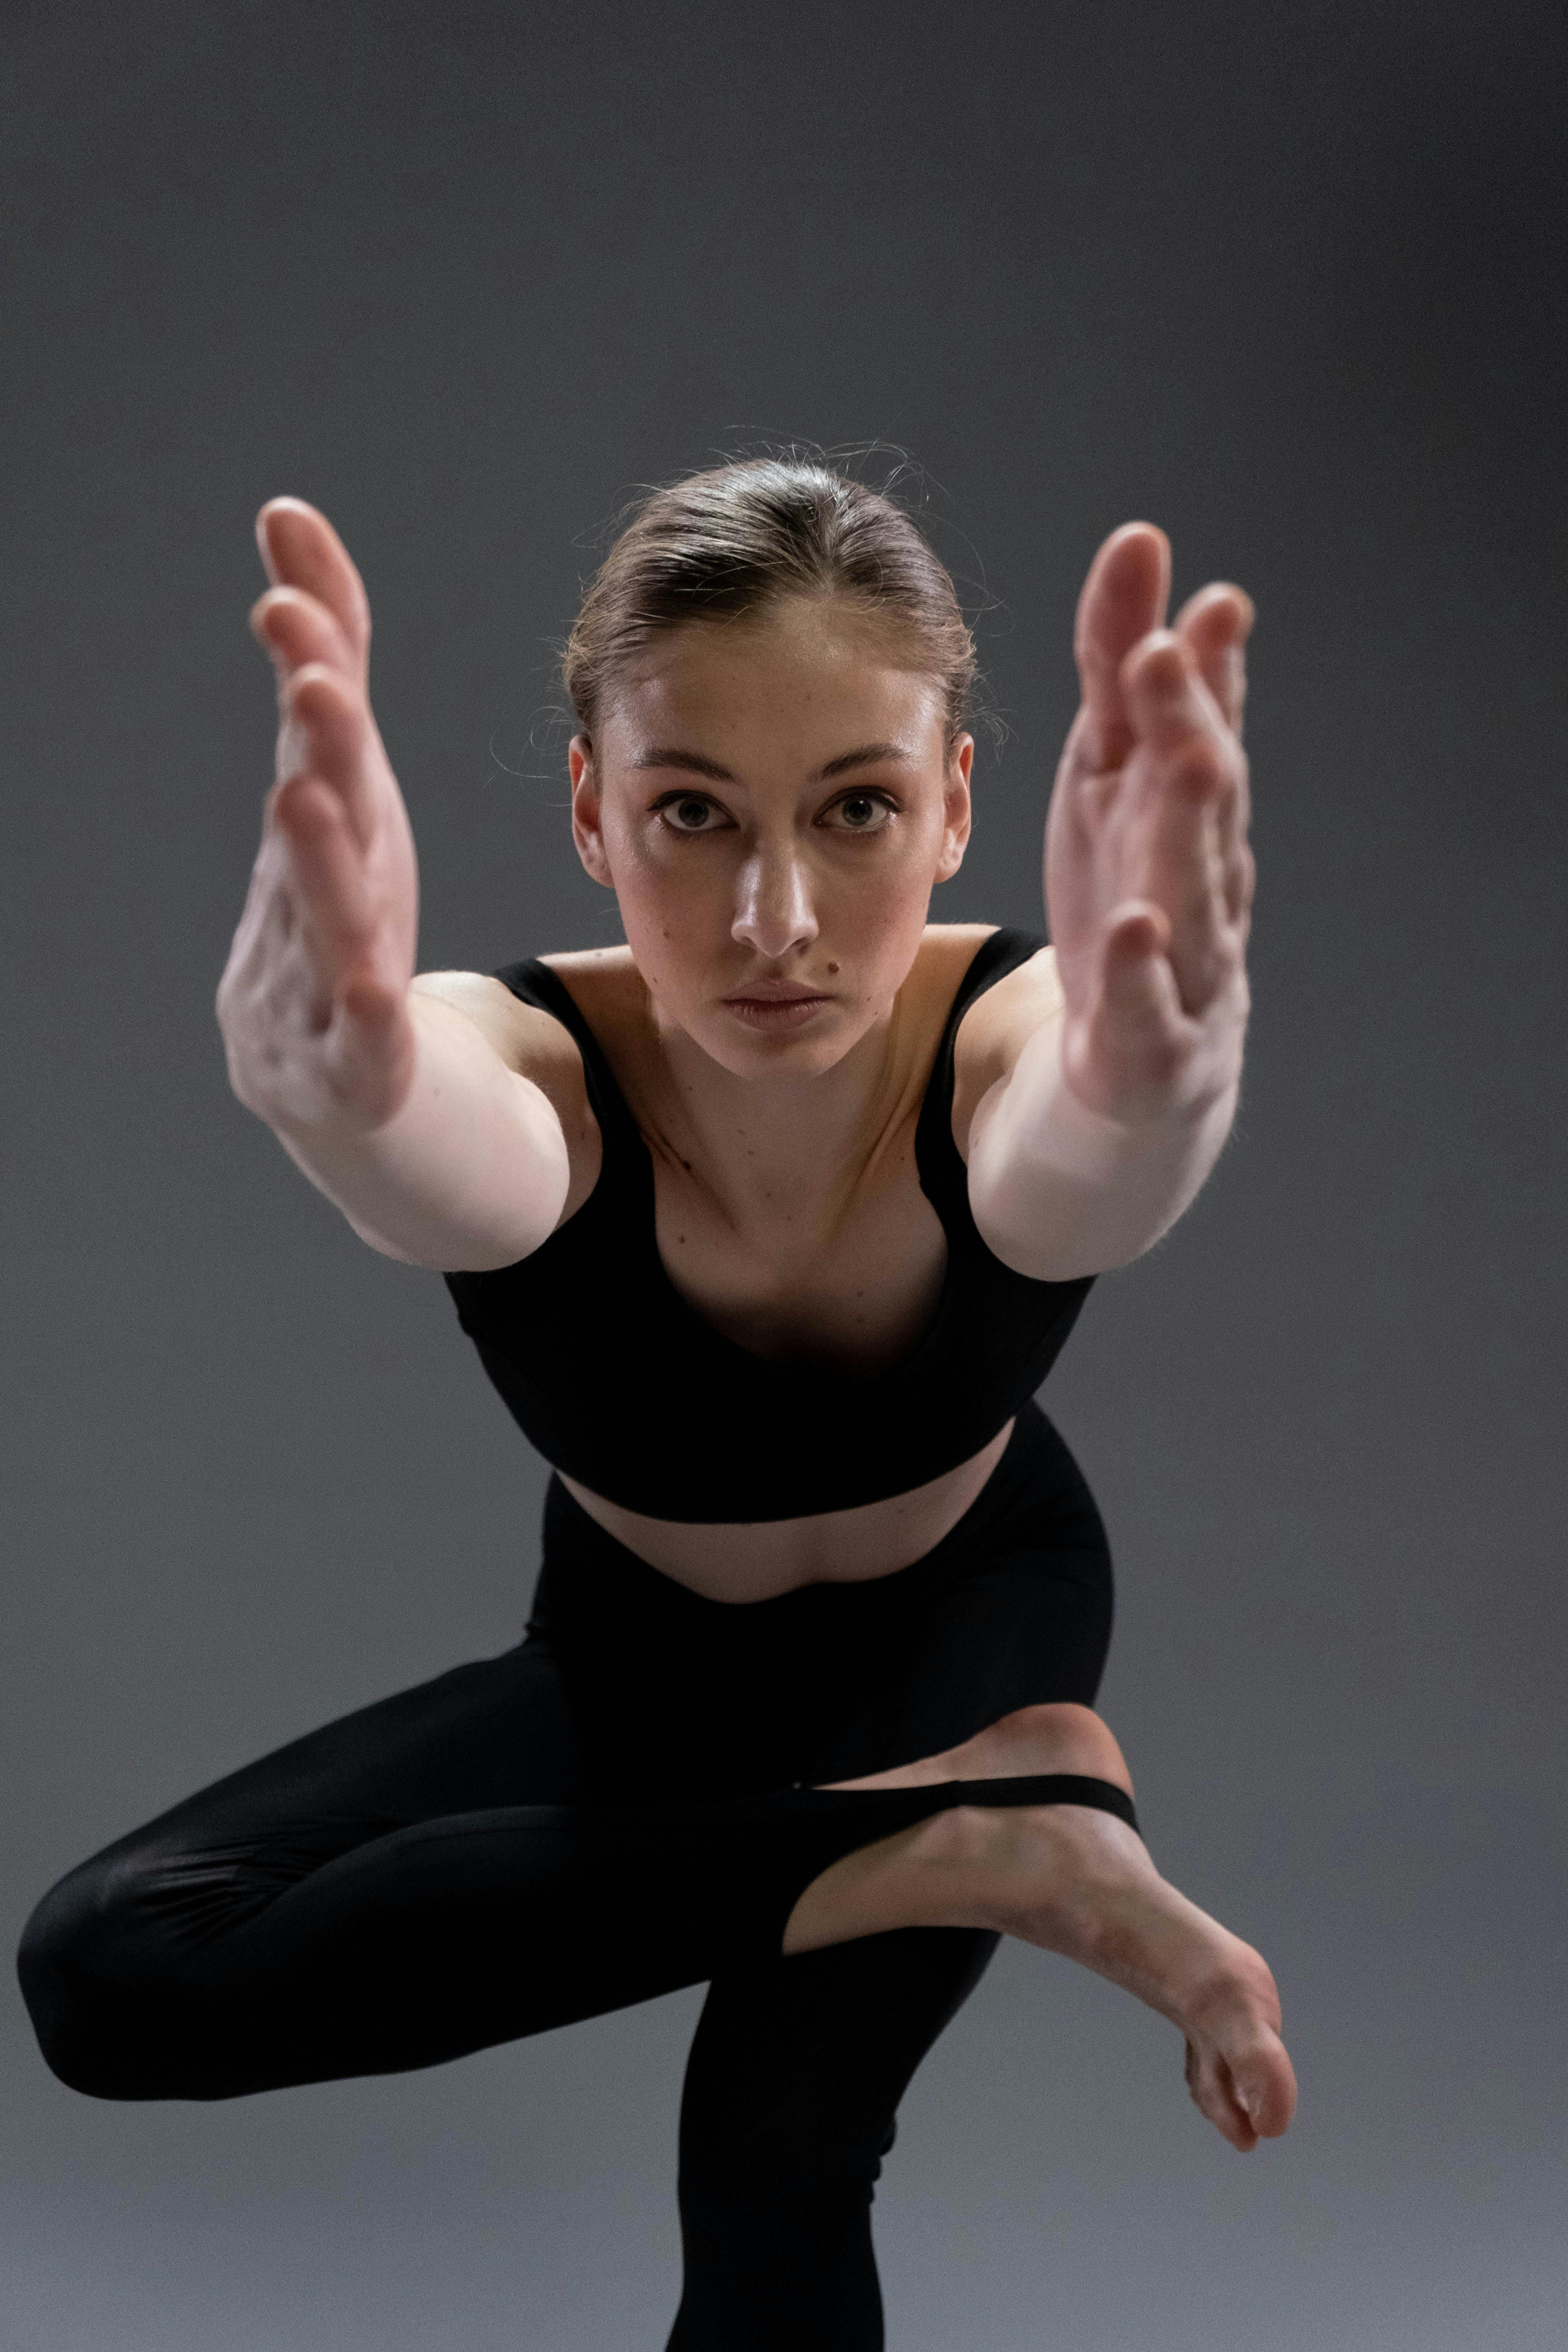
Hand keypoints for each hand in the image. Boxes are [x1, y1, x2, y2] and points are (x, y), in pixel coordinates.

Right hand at [216, 501, 419, 1133]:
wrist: (326, 1088)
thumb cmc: (341, 910)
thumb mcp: (353, 784)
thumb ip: (333, 662)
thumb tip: (293, 520)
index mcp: (321, 821)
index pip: (318, 728)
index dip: (310, 656)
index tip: (290, 585)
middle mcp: (303, 891)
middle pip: (315, 810)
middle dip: (315, 741)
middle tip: (312, 672)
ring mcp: (314, 979)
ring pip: (322, 915)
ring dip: (317, 857)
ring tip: (306, 797)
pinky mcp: (349, 1064)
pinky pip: (358, 1032)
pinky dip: (359, 1005)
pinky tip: (368, 979)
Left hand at [1044, 524, 1253, 1124]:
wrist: (1145, 1059)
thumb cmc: (1132, 892)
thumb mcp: (1109, 772)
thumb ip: (1117, 668)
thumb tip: (1140, 540)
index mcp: (1186, 805)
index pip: (1203, 723)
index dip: (1207, 665)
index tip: (1207, 599)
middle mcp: (1204, 871)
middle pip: (1206, 791)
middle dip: (1193, 720)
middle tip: (1168, 651)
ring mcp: (1189, 956)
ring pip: (1196, 886)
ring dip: (1189, 824)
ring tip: (1185, 759)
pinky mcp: (1154, 1034)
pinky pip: (1150, 1000)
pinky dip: (1142, 967)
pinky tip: (1133, 928)